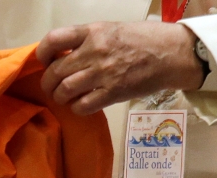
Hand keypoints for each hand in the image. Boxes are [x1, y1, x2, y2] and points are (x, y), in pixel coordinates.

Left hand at [37, 21, 205, 115]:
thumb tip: (61, 56)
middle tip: (52, 86)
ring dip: (59, 97)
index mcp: (92, 32)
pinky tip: (81, 104)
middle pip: (54, 71)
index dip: (42, 53)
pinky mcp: (113, 93)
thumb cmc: (142, 39)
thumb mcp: (111, 29)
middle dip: (48, 82)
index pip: (53, 39)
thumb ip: (86, 40)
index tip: (45, 61)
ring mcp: (103, 73)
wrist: (173, 53)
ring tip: (64, 97)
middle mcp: (94, 51)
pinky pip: (82, 106)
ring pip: (64, 90)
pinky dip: (76, 108)